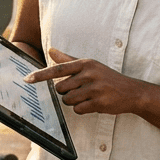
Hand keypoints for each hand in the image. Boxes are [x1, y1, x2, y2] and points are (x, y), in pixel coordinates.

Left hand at [25, 49, 146, 114]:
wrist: (131, 92)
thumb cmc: (107, 78)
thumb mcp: (90, 66)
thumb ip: (69, 60)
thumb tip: (51, 50)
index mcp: (86, 63)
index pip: (58, 69)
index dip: (41, 75)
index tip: (27, 79)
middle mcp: (89, 74)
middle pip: (60, 88)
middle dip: (66, 92)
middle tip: (79, 90)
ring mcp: (95, 89)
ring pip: (68, 100)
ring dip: (74, 102)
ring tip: (88, 97)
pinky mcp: (99, 102)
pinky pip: (78, 109)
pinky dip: (83, 109)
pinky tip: (93, 104)